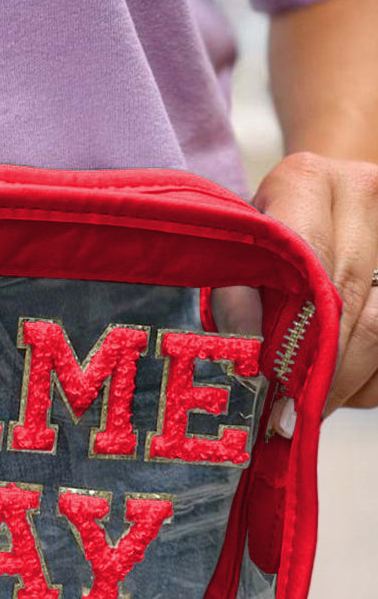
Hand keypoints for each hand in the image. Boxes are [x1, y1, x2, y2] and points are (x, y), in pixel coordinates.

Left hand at [252, 151, 377, 435]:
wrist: (329, 195)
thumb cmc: (270, 231)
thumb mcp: (240, 250)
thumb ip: (234, 290)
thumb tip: (242, 342)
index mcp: (307, 180)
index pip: (307, 265)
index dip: (292, 336)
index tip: (274, 393)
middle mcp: (364, 191)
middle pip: (352, 303)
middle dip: (320, 374)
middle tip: (291, 418)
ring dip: (349, 381)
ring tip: (313, 409)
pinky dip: (372, 377)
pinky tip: (346, 385)